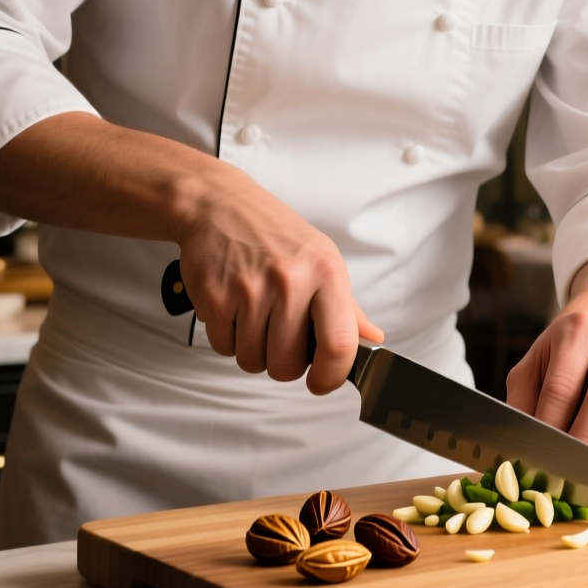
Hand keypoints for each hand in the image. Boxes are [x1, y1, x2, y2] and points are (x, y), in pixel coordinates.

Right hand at [175, 171, 383, 393]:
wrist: (219, 205)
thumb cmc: (274, 234)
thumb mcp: (322, 260)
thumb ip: (347, 308)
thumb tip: (372, 340)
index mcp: (326, 273)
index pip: (339, 344)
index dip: (332, 375)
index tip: (322, 382)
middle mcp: (290, 281)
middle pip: (288, 365)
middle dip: (284, 363)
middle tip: (281, 337)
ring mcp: (250, 290)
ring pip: (253, 361)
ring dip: (254, 350)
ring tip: (257, 317)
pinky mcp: (215, 298)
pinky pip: (224, 348)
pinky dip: (229, 338)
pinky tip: (236, 310)